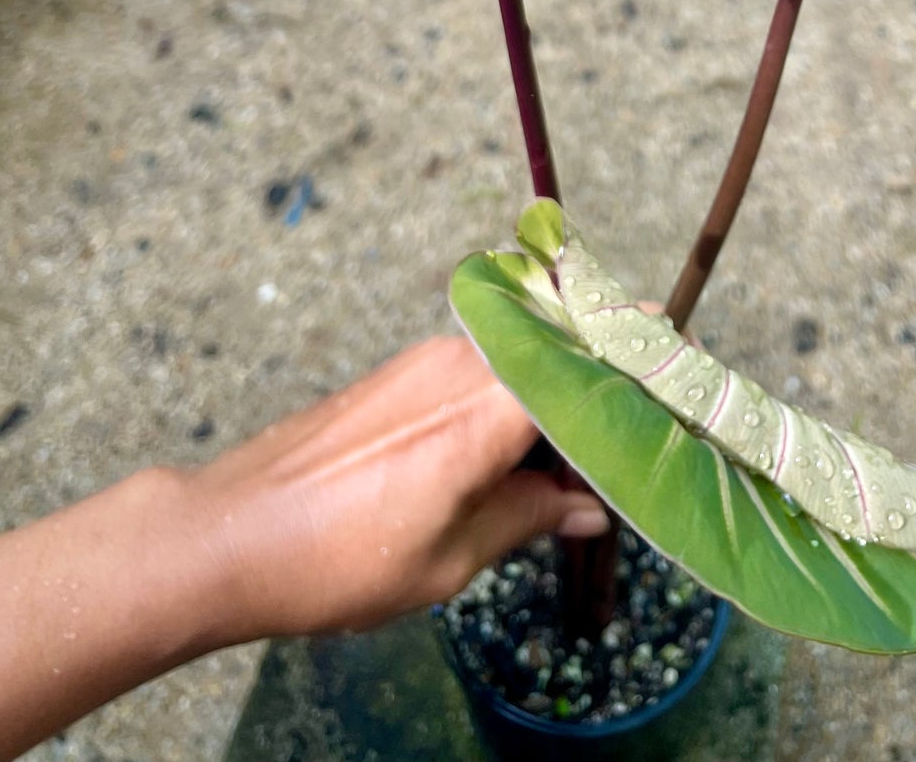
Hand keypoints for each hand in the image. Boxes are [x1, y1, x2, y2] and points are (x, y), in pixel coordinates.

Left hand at [185, 335, 608, 641]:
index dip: (643, 376)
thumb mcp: (448, 559)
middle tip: (650, 439)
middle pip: (566, 356)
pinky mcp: (404, 373)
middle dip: (611, 391)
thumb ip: (529, 519)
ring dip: (565, 403)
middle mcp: (462, 363)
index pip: (590, 369)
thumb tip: (589, 507)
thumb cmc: (334, 558)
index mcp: (484, 407)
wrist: (229, 533)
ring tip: (589, 469)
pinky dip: (523, 405)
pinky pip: (487, 373)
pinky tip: (530, 462)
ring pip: (527, 364)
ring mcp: (429, 362)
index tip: (685, 393)